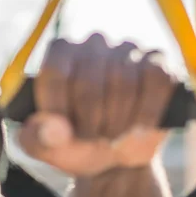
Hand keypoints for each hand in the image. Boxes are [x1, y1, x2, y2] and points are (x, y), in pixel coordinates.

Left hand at [18, 33, 175, 177]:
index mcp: (58, 53)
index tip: (64, 134)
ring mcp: (128, 49)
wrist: (111, 153)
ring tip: (112, 136)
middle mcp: (92, 43)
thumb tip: (54, 128)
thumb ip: (36, 136)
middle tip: (92, 138)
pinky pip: (157, 80)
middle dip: (90, 121)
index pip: (55, 73)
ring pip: (124, 83)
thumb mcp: (43, 146)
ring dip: (118, 121)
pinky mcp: (158, 62)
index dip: (59, 109)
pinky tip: (139, 128)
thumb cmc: (70, 143)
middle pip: (89, 82)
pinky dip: (147, 111)